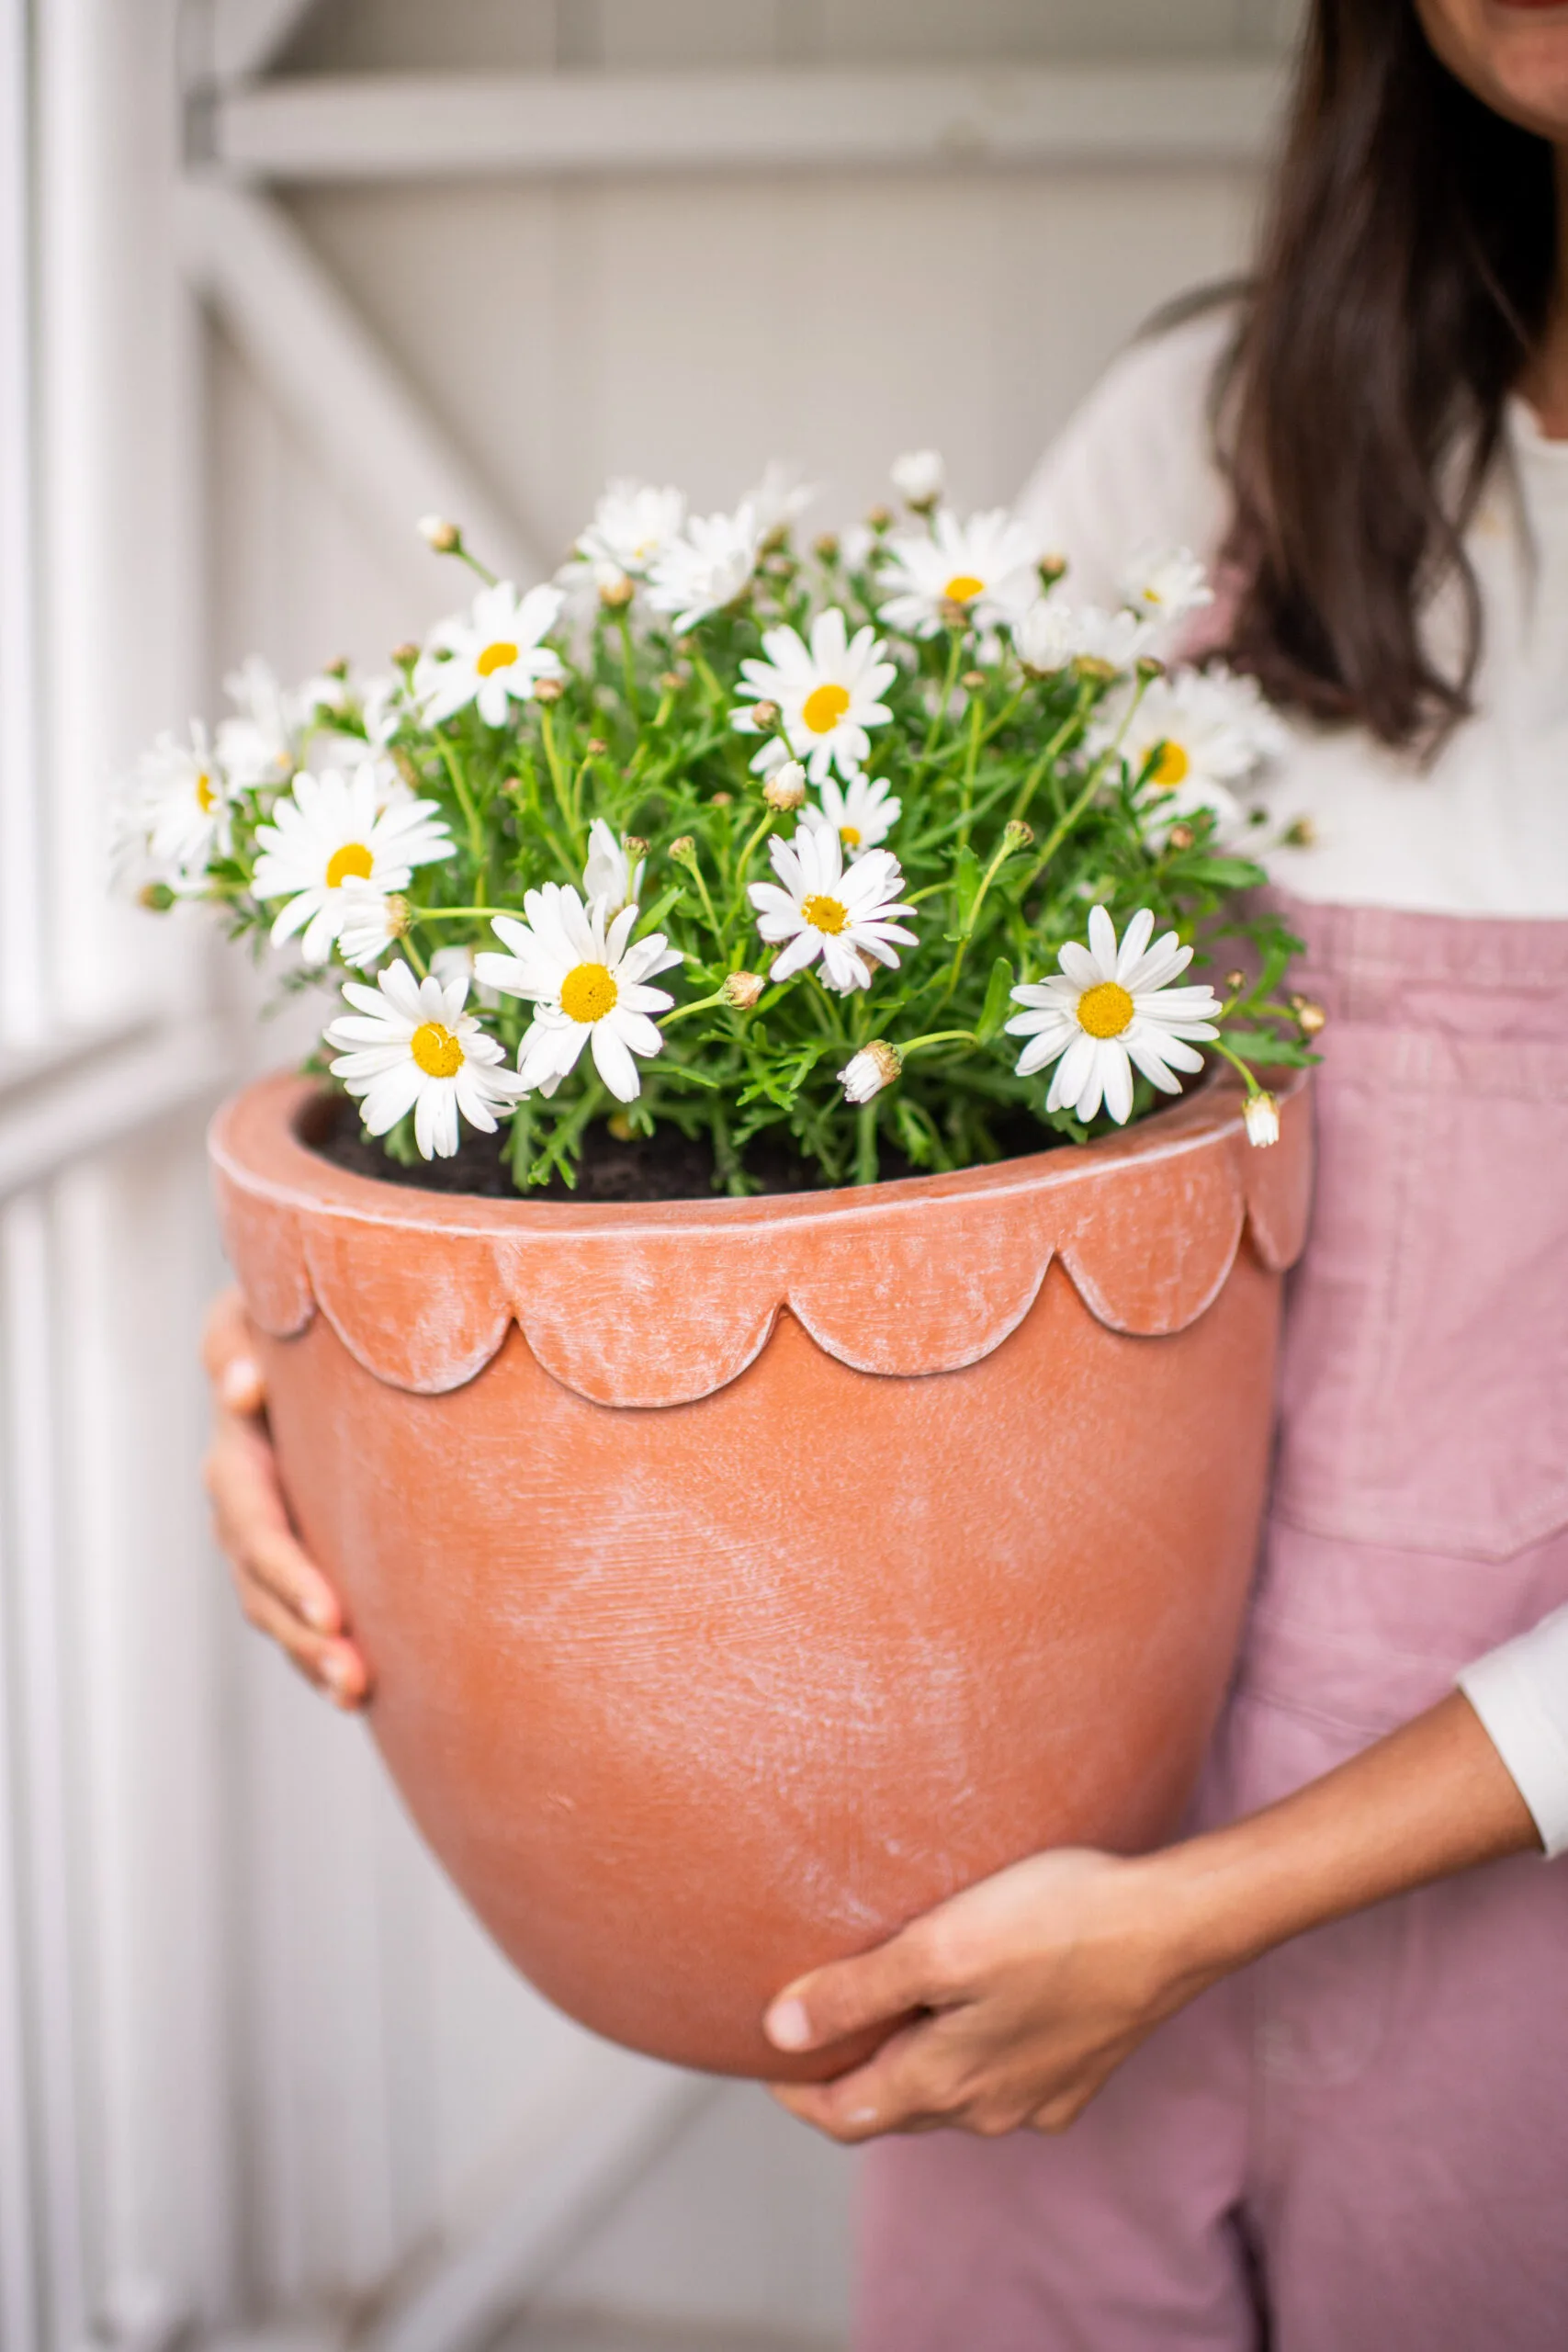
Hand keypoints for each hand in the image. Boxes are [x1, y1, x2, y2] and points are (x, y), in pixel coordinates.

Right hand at [201, 1287, 369, 1707]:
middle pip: (262, 1585)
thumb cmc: (282, 1319)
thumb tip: (241, 1387)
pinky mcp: (293, 1554)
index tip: (331, 1612)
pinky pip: (297, 1616)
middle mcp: (241, 1504)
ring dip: (312, 1657)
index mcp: (237, 1453)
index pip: (254, 1523)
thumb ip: (234, 1338)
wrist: (302, 1341)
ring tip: (357, 1690)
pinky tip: (359, 1691)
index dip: (287, 1570)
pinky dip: (320, 1657)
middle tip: (351, 1667)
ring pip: (275, 1612)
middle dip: (304, 1630)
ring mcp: (262, 1537)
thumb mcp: (249, 1312)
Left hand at [763, 1847, 1210, 2143]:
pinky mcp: (1079, 2072)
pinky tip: (974, 2005)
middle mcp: (992, 2109)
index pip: (845, 2114)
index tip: (767, 2057)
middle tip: (820, 2020)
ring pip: (951, 2092)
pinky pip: (1002, 2076)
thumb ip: (857, 1992)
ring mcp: (1041, 2096)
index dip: (796, 2091)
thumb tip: (780, 2034)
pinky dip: (969, 2050)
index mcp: (946, 2083)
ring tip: (890, 2003)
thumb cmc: (1057, 1922)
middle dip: (851, 2071)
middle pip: (895, 2105)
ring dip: (912, 2058)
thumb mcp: (939, 1946)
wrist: (1172, 1926)